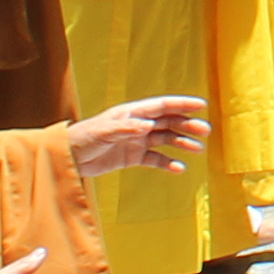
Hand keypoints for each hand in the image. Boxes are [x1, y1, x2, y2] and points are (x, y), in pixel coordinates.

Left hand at [65, 98, 205, 176]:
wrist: (69, 158)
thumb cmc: (83, 138)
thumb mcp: (103, 131)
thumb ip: (127, 128)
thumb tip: (149, 125)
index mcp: (132, 113)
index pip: (162, 106)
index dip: (182, 104)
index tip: (202, 105)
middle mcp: (137, 125)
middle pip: (168, 122)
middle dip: (187, 125)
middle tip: (205, 131)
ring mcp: (136, 141)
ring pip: (165, 140)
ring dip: (182, 143)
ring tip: (198, 150)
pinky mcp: (132, 157)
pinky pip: (155, 159)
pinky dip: (167, 163)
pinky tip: (179, 168)